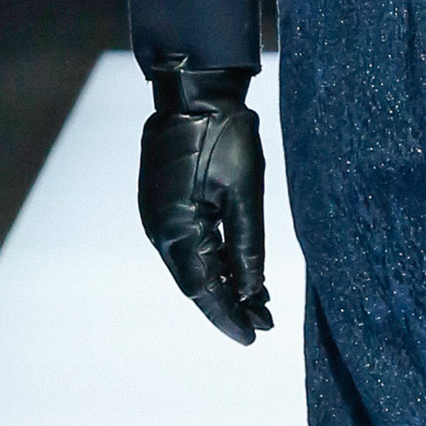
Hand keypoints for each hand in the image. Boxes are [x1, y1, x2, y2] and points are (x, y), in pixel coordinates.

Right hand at [140, 65, 272, 343]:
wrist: (195, 89)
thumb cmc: (224, 134)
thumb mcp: (244, 193)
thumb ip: (246, 246)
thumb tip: (252, 291)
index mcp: (175, 228)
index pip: (203, 288)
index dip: (228, 315)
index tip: (253, 336)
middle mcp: (160, 228)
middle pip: (196, 280)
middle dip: (230, 303)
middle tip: (265, 323)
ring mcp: (160, 215)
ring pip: (195, 263)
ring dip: (225, 282)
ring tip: (260, 304)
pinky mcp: (167, 203)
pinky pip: (192, 242)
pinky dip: (216, 259)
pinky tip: (240, 270)